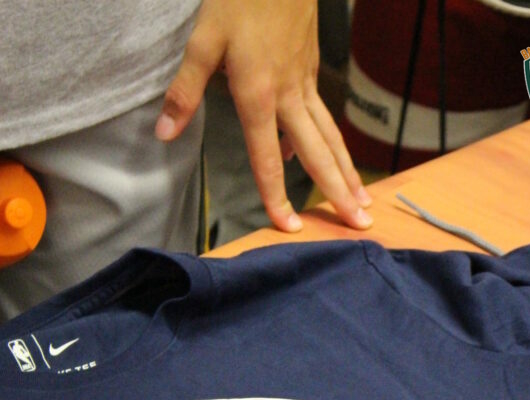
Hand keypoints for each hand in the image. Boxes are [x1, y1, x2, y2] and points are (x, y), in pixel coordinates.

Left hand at [155, 0, 370, 231]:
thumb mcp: (202, 39)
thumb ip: (184, 92)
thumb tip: (164, 134)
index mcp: (258, 94)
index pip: (267, 159)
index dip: (276, 196)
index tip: (290, 228)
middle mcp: (288, 95)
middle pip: (319, 155)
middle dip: (339, 192)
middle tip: (360, 223)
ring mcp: (304, 82)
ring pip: (331, 137)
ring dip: (348, 172)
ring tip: (363, 200)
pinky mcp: (309, 70)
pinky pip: (322, 117)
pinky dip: (331, 144)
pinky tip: (329, 159)